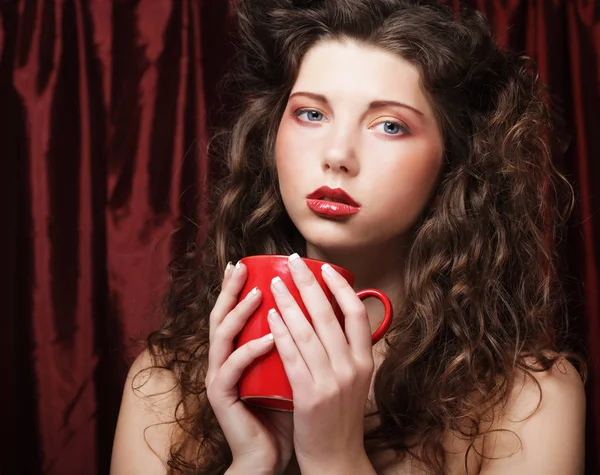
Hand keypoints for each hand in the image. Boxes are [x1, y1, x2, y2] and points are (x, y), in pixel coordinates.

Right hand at [205, 261, 293, 474]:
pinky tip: (271, 338)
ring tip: (261, 293)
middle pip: (221, 316)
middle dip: (231, 289)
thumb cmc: (286, 411)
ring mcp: (219, 377)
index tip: (248, 263)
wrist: (269, 456)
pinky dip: (252, 350)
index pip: (234, 313)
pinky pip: (234, 368)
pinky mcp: (222, 397)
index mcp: (237, 352)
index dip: (237, 288)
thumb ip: (301, 346)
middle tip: (242, 266)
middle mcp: (224, 360)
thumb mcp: (295, 370)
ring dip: (241, 312)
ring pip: (223, 336)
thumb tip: (330, 316)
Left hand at [266, 254, 374, 472]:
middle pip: (328, 315)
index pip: (358, 314)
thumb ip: (348, 351)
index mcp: (365, 362)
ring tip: (275, 283)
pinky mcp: (309, 395)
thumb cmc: (340, 417)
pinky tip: (271, 316)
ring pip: (307, 331)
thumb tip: (335, 316)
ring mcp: (331, 382)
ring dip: (288, 302)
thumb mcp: (355, 381)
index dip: (341, 287)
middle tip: (293, 262)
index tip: (325, 269)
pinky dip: (280, 332)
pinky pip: (291, 355)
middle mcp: (352, 368)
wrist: (335, 458)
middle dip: (308, 283)